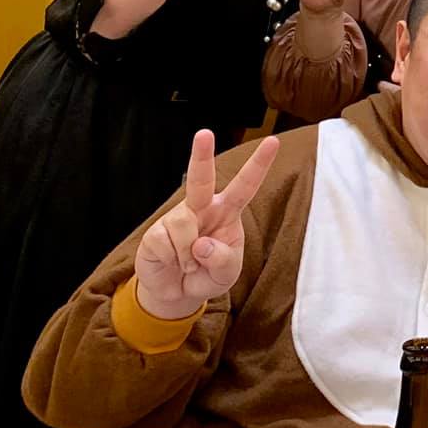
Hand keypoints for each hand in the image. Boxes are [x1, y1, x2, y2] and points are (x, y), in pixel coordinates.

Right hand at [134, 130, 277, 318]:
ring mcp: (177, 217)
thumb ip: (222, 260)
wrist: (177, 293)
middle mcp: (202, 208)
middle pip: (201, 179)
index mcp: (227, 212)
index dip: (259, 164)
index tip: (272, 141)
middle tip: (204, 133)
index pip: (246, 185)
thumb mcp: (226, 273)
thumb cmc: (207, 274)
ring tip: (189, 264)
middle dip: (201, 155)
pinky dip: (174, 260)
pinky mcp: (156, 232)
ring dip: (190, 255)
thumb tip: (200, 244)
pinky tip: (172, 262)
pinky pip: (167, 243)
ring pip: (185, 225)